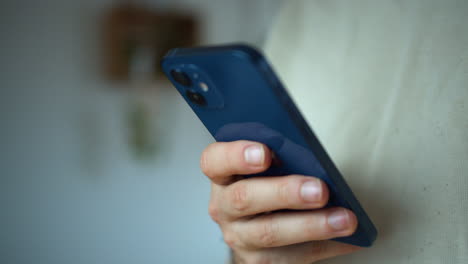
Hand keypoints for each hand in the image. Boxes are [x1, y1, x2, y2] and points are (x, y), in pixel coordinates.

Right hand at [201, 140, 360, 263]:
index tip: (265, 153)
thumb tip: (314, 157)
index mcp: (223, 175)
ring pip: (269, 232)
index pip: (214, 161)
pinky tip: (347, 238)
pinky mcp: (258, 261)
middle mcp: (224, 206)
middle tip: (319, 190)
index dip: (236, 156)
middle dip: (284, 193)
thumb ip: (279, 157)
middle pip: (244, 198)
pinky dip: (325, 245)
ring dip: (311, 225)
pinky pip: (293, 256)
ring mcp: (239, 236)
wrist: (255, 227)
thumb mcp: (264, 167)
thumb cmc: (265, 185)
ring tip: (344, 219)